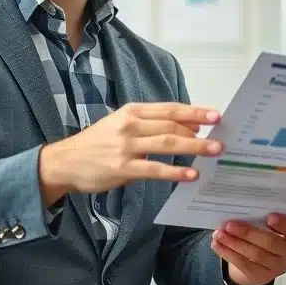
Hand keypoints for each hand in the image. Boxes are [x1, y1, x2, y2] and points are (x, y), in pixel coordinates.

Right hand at [38, 102, 221, 200]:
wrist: (64, 162)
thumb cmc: (97, 144)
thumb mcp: (121, 124)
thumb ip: (150, 125)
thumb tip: (188, 130)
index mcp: (132, 111)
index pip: (170, 109)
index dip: (194, 112)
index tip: (215, 115)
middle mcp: (130, 125)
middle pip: (172, 125)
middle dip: (199, 132)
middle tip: (221, 137)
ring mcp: (125, 147)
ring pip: (166, 144)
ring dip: (194, 148)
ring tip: (214, 152)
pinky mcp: (122, 168)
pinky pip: (154, 169)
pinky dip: (175, 172)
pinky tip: (191, 175)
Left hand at [211, 214, 285, 284]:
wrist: (258, 258)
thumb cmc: (266, 230)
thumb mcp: (270, 223)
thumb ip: (263, 216)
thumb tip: (242, 206)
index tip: (269, 217)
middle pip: (273, 244)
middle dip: (249, 233)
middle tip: (230, 224)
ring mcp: (278, 267)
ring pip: (256, 255)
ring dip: (235, 243)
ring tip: (219, 234)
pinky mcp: (262, 276)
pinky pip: (244, 265)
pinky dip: (228, 253)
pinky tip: (217, 244)